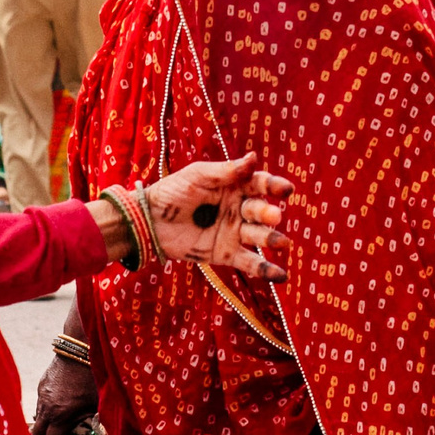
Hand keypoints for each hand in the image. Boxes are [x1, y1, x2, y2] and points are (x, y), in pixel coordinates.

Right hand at [31, 355, 98, 434]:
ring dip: (46, 426)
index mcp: (61, 415)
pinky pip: (40, 405)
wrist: (81, 347)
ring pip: (37, 420)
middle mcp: (47, 408)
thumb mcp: (97, 403)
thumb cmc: (94, 376)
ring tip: (60, 425)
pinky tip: (60, 407)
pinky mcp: (41, 385)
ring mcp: (41, 396)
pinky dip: (47, 411)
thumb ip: (92, 423)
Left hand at [142, 154, 293, 280]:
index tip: (285, 189)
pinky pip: (249, 262)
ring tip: (281, 243)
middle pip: (260, 211)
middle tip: (273, 216)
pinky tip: (281, 276)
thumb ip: (226, 171)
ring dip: (271, 239)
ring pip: (258, 236)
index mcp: (234, 186)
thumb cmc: (172, 192)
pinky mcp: (225, 254)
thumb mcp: (198, 175)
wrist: (149, 221)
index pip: (259, 184)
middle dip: (268, 214)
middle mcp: (238, 209)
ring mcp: (234, 233)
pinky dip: (265, 270)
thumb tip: (254, 158)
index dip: (273, 186)